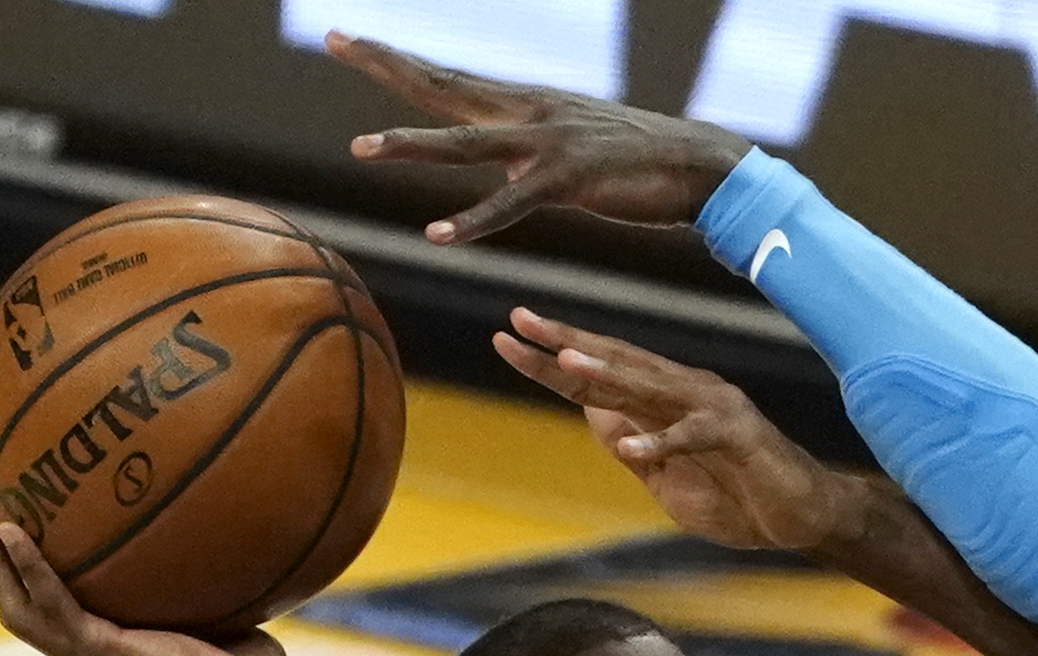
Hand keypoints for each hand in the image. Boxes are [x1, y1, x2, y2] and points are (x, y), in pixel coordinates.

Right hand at [0, 511, 285, 655]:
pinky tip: (13, 529)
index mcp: (108, 651)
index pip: (55, 614)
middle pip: (18, 606)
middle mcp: (87, 654)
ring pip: (17, 604)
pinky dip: (29, 565)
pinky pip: (50, 599)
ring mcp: (86, 653)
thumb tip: (251, 562)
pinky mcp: (94, 647)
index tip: (21, 542)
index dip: (31, 581)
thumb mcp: (232, 629)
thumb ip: (225, 598)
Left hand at [330, 32, 748, 242]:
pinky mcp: (569, 181)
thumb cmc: (639, 163)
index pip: (449, 78)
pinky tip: (437, 234)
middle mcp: (528, 112)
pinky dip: (473, 221)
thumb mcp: (573, 149)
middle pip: (445, 87)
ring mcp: (547, 144)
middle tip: (337, 39)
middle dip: (388, 64)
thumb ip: (530, 153)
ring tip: (362, 148)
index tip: (348, 38)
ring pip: (466, 143)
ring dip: (412, 146)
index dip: (397, 60)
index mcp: (525, 104)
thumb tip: (503, 169)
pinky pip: (510, 204)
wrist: (700, 164)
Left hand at [495, 310, 868, 553]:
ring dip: (608, 376)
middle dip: (567, 344)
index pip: (598, 378)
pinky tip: (628, 448)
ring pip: (652, 387)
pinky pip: (694, 436)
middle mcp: (686, 392)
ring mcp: (713, 409)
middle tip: (521, 320)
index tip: (506, 337)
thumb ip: (634, 447)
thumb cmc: (738, 497)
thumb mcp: (667, 478)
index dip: (551, 359)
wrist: (802, 518)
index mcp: (664, 401)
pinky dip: (661, 443)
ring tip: (564, 363)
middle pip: (617, 364)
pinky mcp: (739, 437)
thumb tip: (591, 415)